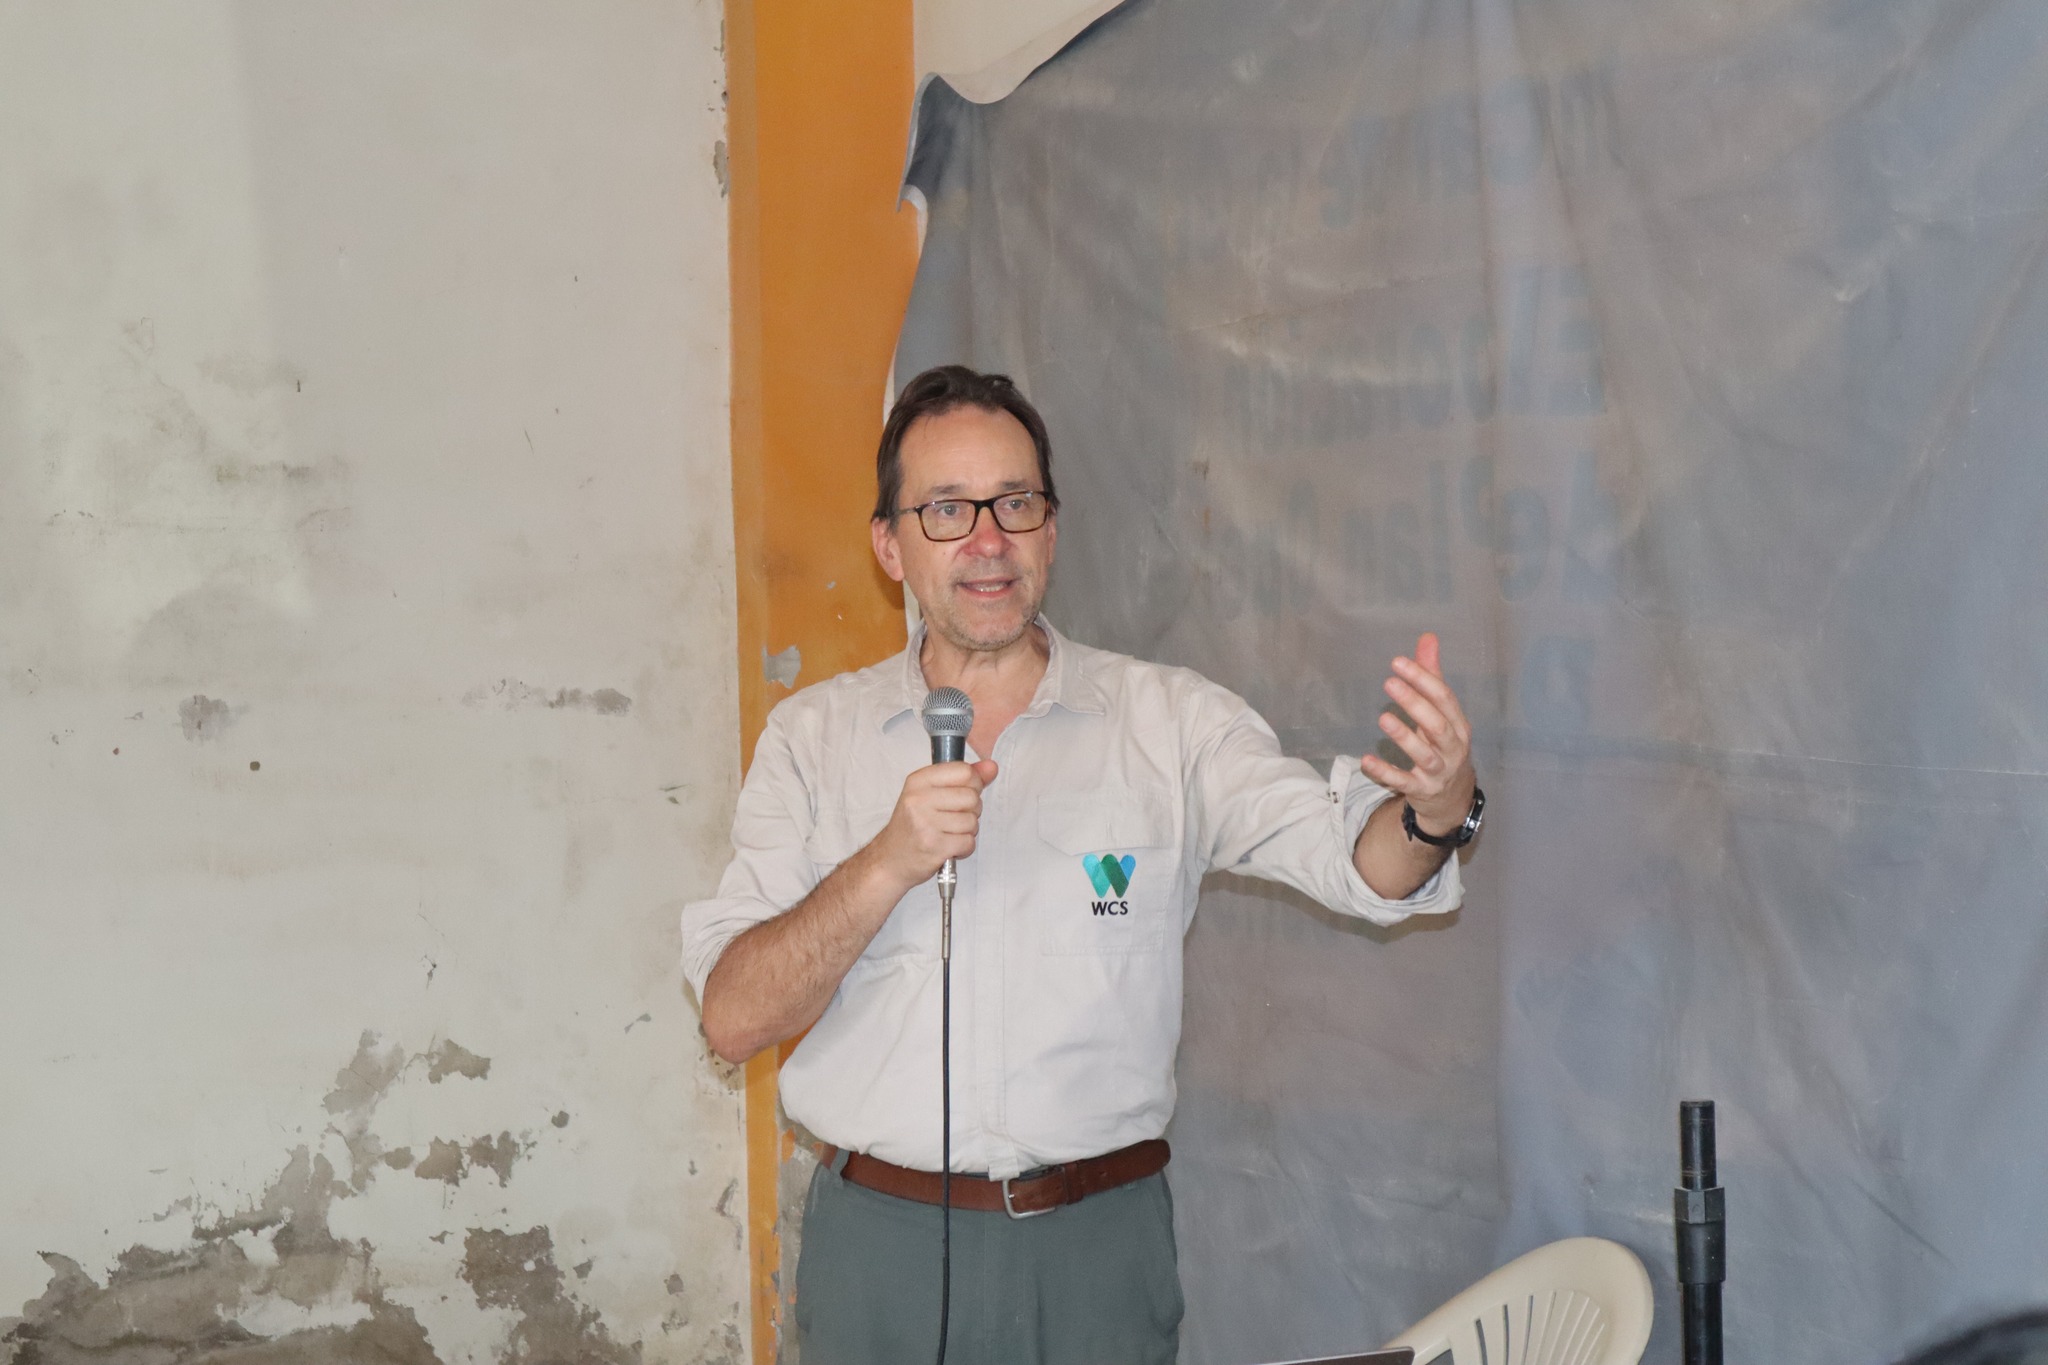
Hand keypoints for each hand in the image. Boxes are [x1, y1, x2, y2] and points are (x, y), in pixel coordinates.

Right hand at [871, 759, 998, 888]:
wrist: (890, 860)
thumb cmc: (911, 826)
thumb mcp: (930, 794)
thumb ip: (963, 779)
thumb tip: (991, 767)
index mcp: (918, 781)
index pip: (964, 771)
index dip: (972, 784)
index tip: (962, 794)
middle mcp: (919, 799)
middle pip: (972, 797)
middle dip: (971, 810)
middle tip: (953, 818)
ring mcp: (926, 823)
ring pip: (972, 821)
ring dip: (967, 831)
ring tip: (948, 833)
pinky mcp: (934, 846)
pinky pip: (968, 842)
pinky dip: (964, 848)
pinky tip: (948, 847)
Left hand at [1360, 632, 1475, 836]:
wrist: (1452, 796)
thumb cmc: (1443, 744)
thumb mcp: (1441, 712)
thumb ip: (1432, 676)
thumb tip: (1428, 637)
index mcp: (1458, 724)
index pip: (1444, 698)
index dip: (1423, 679)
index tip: (1398, 662)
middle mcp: (1452, 747)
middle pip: (1437, 725)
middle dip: (1415, 703)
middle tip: (1389, 683)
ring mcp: (1439, 771)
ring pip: (1424, 754)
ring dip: (1404, 737)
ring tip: (1382, 718)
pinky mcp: (1422, 789)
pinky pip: (1404, 782)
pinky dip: (1386, 772)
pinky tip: (1366, 760)